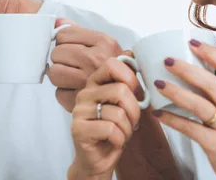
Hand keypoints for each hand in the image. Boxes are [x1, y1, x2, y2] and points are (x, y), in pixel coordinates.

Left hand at [48, 19, 122, 111]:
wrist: (130, 97)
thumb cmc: (115, 69)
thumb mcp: (104, 45)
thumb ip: (80, 31)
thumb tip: (58, 22)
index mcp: (104, 42)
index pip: (63, 35)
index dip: (64, 42)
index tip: (72, 49)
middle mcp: (97, 59)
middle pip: (56, 52)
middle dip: (61, 59)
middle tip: (73, 65)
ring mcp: (88, 80)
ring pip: (54, 72)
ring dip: (60, 76)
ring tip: (73, 77)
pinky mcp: (81, 100)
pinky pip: (58, 92)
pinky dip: (65, 93)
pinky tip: (75, 90)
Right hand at [69, 57, 142, 177]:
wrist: (98, 159)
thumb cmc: (113, 130)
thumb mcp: (124, 103)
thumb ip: (127, 82)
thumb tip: (133, 55)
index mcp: (95, 82)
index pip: (112, 64)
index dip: (131, 77)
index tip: (136, 93)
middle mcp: (85, 93)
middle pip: (121, 90)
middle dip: (134, 110)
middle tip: (132, 121)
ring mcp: (80, 111)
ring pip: (118, 112)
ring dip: (128, 128)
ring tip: (122, 133)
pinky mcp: (79, 129)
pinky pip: (110, 129)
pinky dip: (120, 139)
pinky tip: (115, 141)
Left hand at [150, 39, 215, 179]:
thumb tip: (188, 73)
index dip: (211, 53)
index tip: (192, 42)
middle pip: (211, 83)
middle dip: (187, 69)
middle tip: (167, 60)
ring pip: (200, 104)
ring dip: (176, 92)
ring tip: (158, 83)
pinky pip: (190, 129)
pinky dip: (172, 120)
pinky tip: (157, 114)